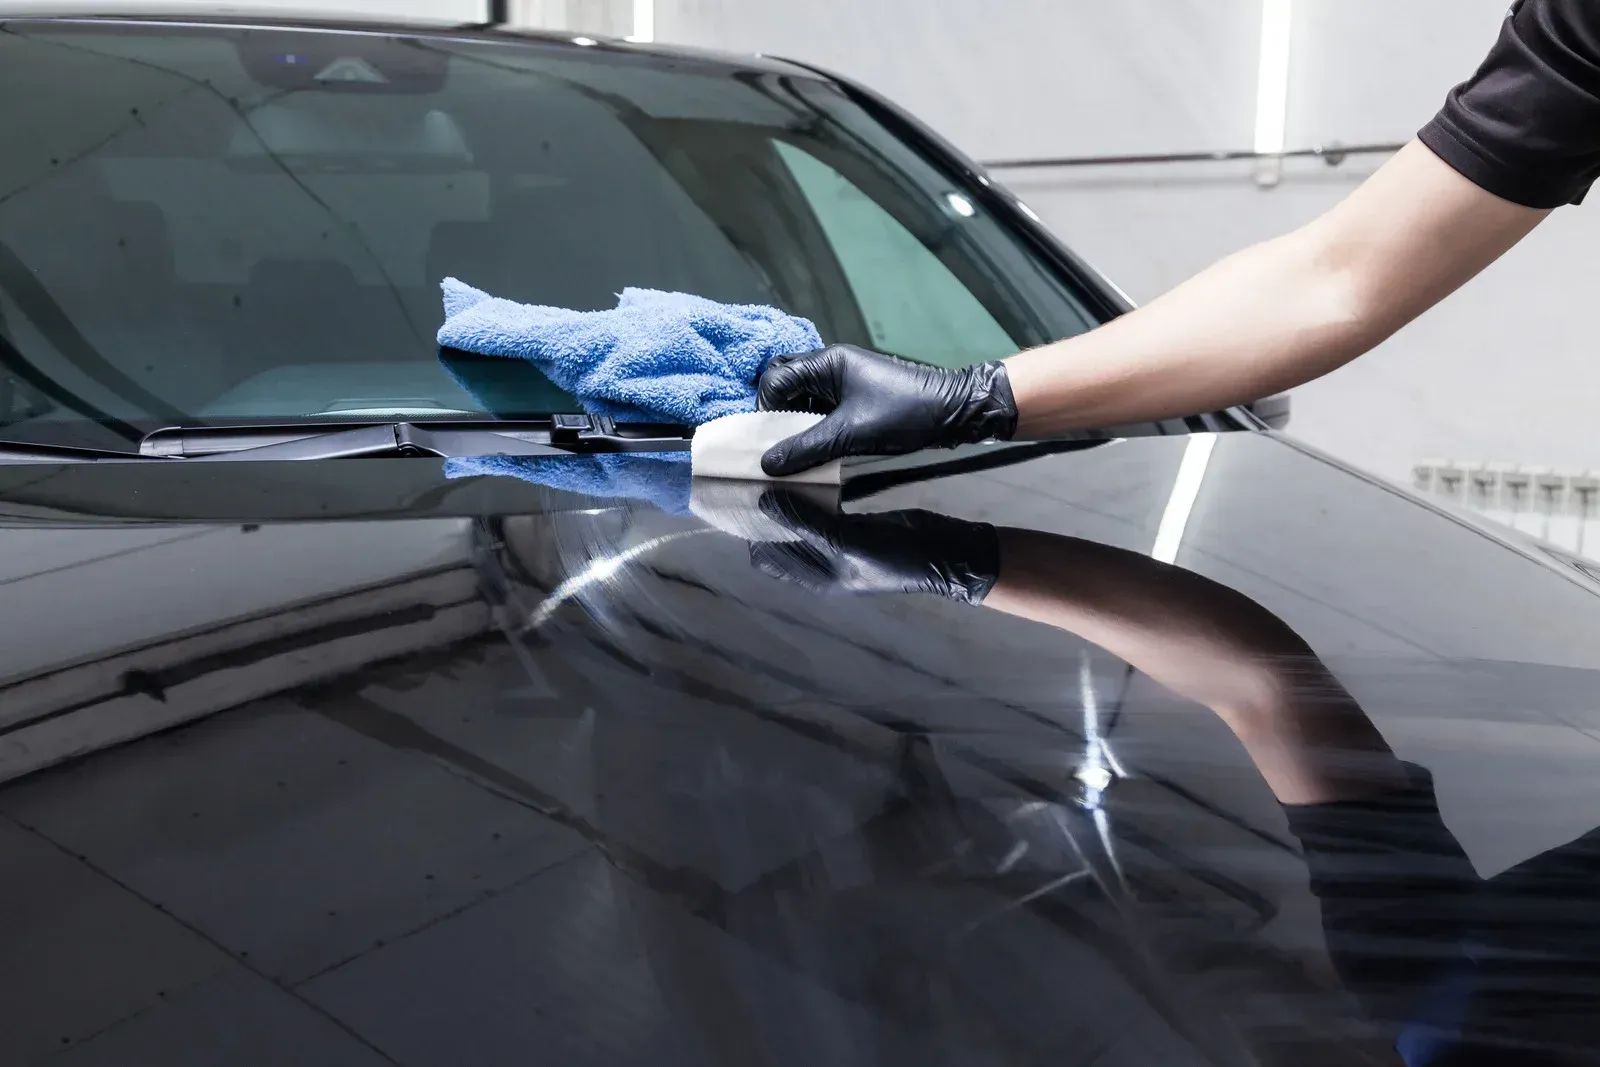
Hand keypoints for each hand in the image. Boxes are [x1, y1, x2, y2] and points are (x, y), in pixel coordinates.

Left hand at [749, 490, 999, 604]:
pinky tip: (809, 469)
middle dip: (766, 510)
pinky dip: (812, 493)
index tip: (739, 497)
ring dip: (788, 498)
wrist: (946, 554)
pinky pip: (823, 509)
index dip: (750, 532)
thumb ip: (805, 522)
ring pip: (800, 519)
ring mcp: (838, 543)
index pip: (766, 557)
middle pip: (779, 536)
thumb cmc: (896, 557)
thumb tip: (763, 501)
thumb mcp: (847, 541)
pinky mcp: (854, 525)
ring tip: (775, 467)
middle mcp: (821, 562)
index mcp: (815, 576)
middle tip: (753, 474)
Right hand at [756, 344, 1017, 475]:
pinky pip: (823, 410)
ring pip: (804, 401)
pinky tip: (819, 448)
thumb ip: (806, 448)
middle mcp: (831, 367)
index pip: (775, 380)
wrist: (955, 411)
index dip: (766, 410)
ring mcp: (845, 382)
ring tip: (798, 451)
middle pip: (786, 386)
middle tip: (780, 445)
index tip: (769, 440)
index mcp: (827, 363)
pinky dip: (815, 428)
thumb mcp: (851, 433)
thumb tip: (766, 464)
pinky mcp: (857, 398)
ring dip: (797, 425)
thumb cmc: (904, 413)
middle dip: (778, 416)